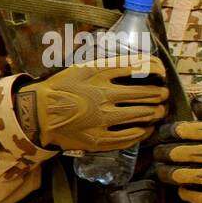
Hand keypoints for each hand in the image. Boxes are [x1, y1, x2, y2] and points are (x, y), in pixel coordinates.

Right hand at [15, 57, 169, 151]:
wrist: (39, 114)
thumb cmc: (61, 88)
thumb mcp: (81, 67)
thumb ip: (108, 65)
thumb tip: (137, 63)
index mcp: (98, 73)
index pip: (139, 66)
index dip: (156, 69)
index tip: (161, 72)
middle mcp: (103, 94)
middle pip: (146, 93)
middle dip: (160, 94)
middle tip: (163, 94)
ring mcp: (103, 119)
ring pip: (142, 115)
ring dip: (155, 112)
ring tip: (158, 110)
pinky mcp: (100, 139)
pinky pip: (131, 136)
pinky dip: (144, 131)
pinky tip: (147, 128)